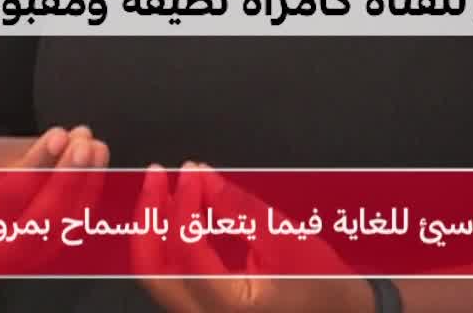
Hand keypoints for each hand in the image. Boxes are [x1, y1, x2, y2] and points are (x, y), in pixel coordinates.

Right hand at [0, 125, 108, 279]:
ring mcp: (21, 265)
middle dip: (69, 178)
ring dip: (85, 183)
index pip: (8, 199)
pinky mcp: (43, 259)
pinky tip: (95, 164)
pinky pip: (72, 227)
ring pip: (64, 226)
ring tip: (95, 146)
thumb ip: (22, 155)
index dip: (37, 166)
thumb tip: (68, 140)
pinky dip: (86, 193)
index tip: (59, 135)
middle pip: (42, 221)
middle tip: (85, 143)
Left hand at [131, 162, 369, 312]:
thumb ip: (237, 206)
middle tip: (157, 177)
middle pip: (151, 268)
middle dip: (149, 216)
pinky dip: (168, 243)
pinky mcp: (202, 311)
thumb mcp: (284, 237)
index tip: (190, 172)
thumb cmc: (323, 286)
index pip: (186, 248)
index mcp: (229, 306)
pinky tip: (178, 213)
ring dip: (155, 227)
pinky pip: (172, 277)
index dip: (183, 202)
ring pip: (156, 274)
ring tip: (165, 188)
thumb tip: (202, 177)